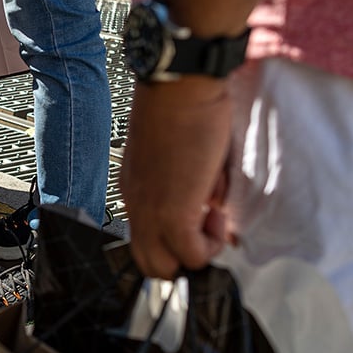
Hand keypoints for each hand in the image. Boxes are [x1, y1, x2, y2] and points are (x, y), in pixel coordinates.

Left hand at [119, 78, 233, 278]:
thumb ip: (193, 185)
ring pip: (164, 266)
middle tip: (207, 224)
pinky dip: (209, 244)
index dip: (176, 237)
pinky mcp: (171, 213)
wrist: (180, 85)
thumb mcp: (183, 156)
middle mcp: (135, 205)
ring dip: (197, 252)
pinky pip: (190, 255)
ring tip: (213, 216)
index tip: (202, 214)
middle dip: (184, 255)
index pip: (146, 238)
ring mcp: (150, 211)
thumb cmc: (183, 106)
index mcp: (135, 189)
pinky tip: (216, 212)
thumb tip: (213, 207)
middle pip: (149, 262)